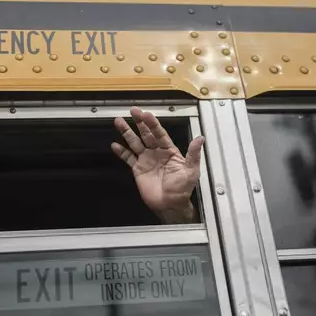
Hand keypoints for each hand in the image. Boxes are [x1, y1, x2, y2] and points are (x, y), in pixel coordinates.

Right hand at [112, 107, 204, 223]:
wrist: (170, 205)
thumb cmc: (182, 189)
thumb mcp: (191, 171)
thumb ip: (194, 154)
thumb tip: (200, 138)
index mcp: (169, 150)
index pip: (160, 133)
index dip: (153, 124)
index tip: (146, 114)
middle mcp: (156, 152)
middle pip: (146, 134)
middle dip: (139, 122)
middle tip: (133, 111)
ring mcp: (146, 160)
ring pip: (135, 143)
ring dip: (127, 133)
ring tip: (118, 122)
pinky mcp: (138, 170)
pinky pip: (128, 158)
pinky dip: (121, 152)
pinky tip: (115, 145)